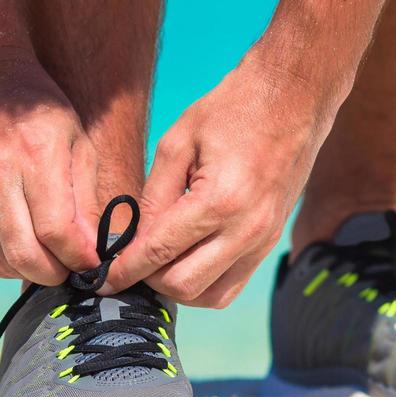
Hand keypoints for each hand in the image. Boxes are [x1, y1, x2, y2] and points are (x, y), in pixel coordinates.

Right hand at [0, 49, 100, 283]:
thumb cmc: (39, 109)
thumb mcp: (77, 141)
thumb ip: (86, 198)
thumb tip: (91, 250)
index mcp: (36, 157)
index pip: (56, 231)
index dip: (79, 257)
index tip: (93, 263)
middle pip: (24, 254)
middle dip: (55, 274)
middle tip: (72, 270)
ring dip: (29, 272)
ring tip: (51, 261)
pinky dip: (4, 264)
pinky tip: (23, 251)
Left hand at [102, 45, 347, 307]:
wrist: (294, 100)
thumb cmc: (233, 110)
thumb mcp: (177, 142)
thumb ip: (153, 196)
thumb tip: (133, 240)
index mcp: (219, 201)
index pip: (159, 253)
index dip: (124, 271)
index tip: (101, 279)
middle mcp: (246, 230)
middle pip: (183, 286)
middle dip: (149, 279)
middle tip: (131, 262)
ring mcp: (263, 240)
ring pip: (210, 296)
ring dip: (179, 286)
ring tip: (160, 261)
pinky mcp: (271, 242)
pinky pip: (232, 284)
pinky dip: (205, 282)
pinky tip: (188, 258)